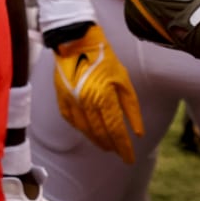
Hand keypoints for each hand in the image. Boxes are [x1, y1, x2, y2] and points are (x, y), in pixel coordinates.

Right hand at [52, 23, 143, 163]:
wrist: (76, 41)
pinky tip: (88, 132)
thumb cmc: (105, 59)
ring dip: (96, 140)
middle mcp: (87, 102)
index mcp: (104, 97)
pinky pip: (70, 120)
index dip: (124, 148)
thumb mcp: (124, 80)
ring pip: (85, 130)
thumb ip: (131, 108)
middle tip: (119, 153)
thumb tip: (138, 132)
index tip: (130, 159)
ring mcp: (71, 101)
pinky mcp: (61, 97)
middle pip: (100, 133)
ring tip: (106, 146)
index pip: (116, 131)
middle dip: (112, 146)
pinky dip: (80, 129)